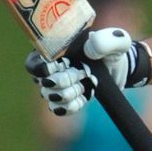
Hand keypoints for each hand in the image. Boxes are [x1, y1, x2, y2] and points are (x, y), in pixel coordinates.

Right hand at [23, 28, 150, 115]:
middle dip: (65, 81)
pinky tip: (83, 97)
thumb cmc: (112, 51)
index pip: (32, 64)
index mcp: (53, 51)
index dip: (41, 69)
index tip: (60, 66)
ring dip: (71, 93)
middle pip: (43, 83)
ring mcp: (55, 87)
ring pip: (51, 98)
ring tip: (86, 84)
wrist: (119, 70)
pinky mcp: (64, 101)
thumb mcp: (114, 41)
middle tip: (83, 73)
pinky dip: (72, 105)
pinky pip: (59, 109)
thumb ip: (106, 41)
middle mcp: (49, 70)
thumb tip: (91, 49)